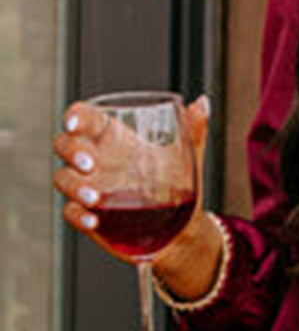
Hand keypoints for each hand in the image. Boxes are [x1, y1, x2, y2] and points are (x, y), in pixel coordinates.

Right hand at [53, 95, 210, 263]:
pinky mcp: (90, 215)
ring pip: (63, 179)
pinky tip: (94, 220)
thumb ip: (192, 129)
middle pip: (64, 145)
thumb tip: (203, 103)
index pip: (84, 117)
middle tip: (89, 163)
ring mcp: (89, 187)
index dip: (74, 116)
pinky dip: (79, 216)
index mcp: (113, 137)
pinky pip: (72, 213)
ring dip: (74, 186)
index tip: (74, 122)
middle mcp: (96, 160)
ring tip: (95, 197)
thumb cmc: (177, 184)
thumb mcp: (186, 155)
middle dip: (71, 151)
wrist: (180, 227)